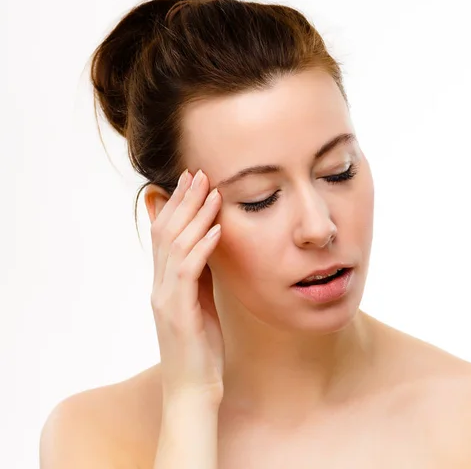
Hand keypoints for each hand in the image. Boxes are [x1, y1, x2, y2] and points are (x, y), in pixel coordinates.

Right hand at [150, 169, 224, 404]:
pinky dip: (203, 247)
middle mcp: (159, 286)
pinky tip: (217, 229)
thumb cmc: (200, 346)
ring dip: (195, 216)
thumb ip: (200, 274)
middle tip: (197, 173)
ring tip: (211, 192)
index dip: (176, 205)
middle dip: (183, 201)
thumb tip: (209, 243)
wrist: (193, 390)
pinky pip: (189, 272)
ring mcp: (165, 299)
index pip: (164, 234)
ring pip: (175, 246)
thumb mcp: (200, 302)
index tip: (191, 180)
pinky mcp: (178, 313)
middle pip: (166, 232)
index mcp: (164, 283)